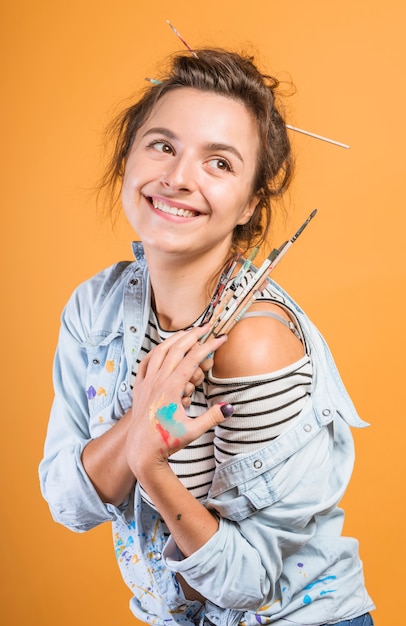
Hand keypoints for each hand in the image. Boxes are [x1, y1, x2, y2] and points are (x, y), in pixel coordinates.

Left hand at [126, 324, 227, 474]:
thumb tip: (229, 407)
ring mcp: (146, 382)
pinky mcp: (139, 387)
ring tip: (187, 332)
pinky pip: (146, 362)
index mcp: (171, 389)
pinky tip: (163, 348)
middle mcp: (157, 381)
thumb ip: (212, 417)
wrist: (141, 451)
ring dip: (174, 339)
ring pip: (159, 352)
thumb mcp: (193, 431)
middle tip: (206, 327)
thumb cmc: (167, 442)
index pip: (192, 359)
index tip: (221, 338)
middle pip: (176, 349)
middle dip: (193, 335)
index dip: (208, 346)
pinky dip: (156, 351)